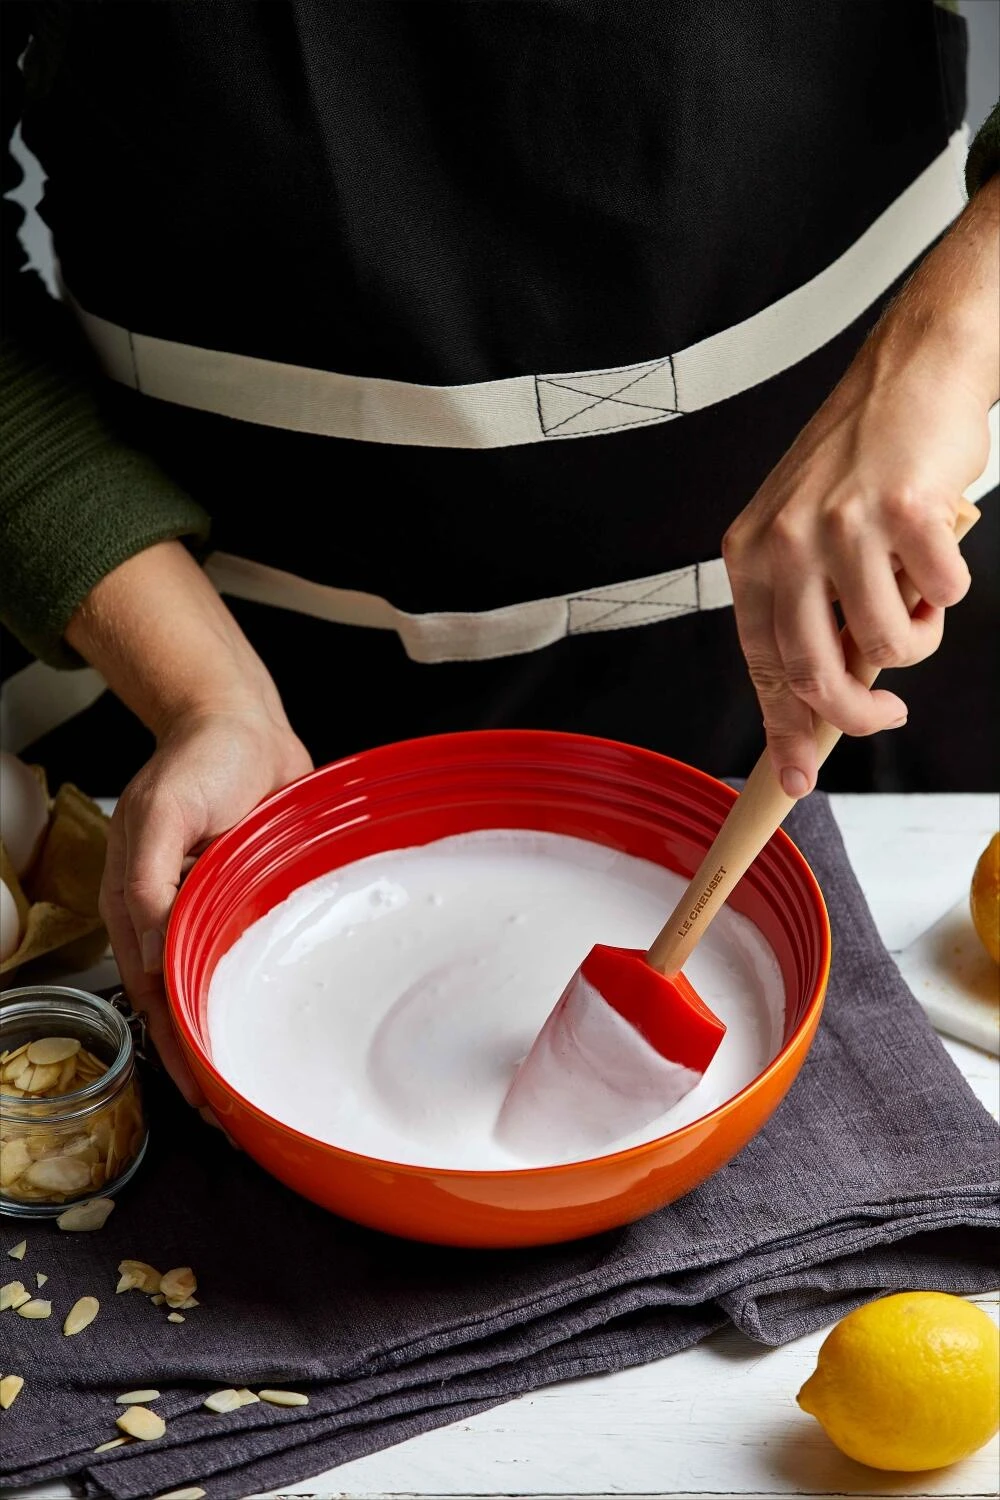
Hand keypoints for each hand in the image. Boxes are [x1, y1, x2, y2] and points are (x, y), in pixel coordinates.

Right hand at [100, 706, 311, 1104]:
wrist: (242, 721)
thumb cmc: (203, 757)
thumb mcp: (165, 810)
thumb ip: (149, 876)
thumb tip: (148, 946)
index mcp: (139, 904)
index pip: (157, 996)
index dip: (179, 1051)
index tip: (204, 1098)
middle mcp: (174, 915)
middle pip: (187, 1005)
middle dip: (208, 1063)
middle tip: (239, 1115)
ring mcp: (215, 908)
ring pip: (221, 985)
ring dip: (237, 1032)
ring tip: (263, 1083)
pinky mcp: (251, 895)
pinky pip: (254, 951)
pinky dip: (262, 988)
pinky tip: (285, 1015)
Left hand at [723, 177, 998, 795]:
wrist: (915, 366)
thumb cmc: (866, 454)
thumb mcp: (806, 529)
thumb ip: (806, 605)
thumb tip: (819, 696)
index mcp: (752, 550)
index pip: (759, 661)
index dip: (780, 727)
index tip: (796, 776)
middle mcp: (785, 539)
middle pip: (814, 672)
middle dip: (857, 714)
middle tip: (887, 717)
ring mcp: (843, 524)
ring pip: (887, 643)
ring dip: (918, 638)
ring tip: (919, 600)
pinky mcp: (905, 510)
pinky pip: (943, 594)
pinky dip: (952, 585)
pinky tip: (939, 549)